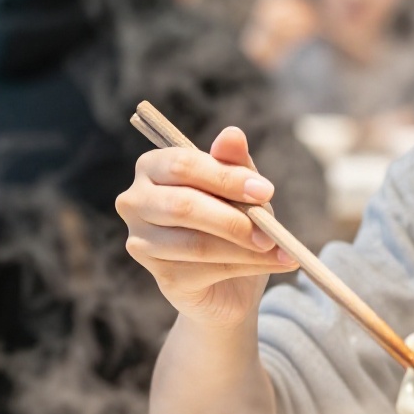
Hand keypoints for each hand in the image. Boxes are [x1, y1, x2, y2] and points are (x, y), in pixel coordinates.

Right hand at [117, 126, 298, 325]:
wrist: (230, 279)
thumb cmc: (230, 219)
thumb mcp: (239, 188)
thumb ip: (234, 163)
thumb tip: (232, 134)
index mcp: (152, 167)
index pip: (183, 165)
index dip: (226, 177)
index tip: (266, 191)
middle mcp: (135, 202)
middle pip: (183, 206)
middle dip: (234, 219)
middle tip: (271, 230)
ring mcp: (142, 242)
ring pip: (197, 243)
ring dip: (245, 248)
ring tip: (277, 248)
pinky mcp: (161, 277)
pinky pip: (206, 270)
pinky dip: (247, 266)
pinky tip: (274, 262)